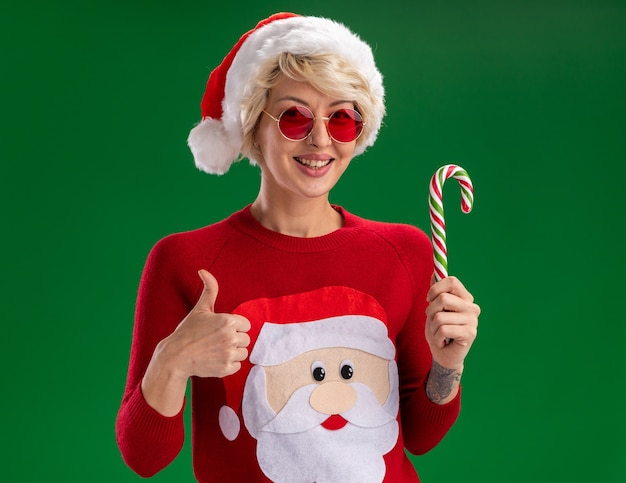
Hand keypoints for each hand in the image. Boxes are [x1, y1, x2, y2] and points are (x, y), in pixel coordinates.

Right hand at [142, 270, 250, 415]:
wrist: (176, 356)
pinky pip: (237, 366)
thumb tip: (203, 271)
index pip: (245, 324)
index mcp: (229, 321)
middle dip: (234, 340)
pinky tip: (216, 359)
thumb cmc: (188, 331)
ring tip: (216, 349)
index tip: (220, 329)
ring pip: (243, 353)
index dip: (234, 327)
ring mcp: (229, 354)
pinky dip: (229, 364)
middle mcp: (231, 338)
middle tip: (217, 340)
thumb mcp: (200, 309)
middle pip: (245, 339)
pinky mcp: (226, 369)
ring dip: (233, 352)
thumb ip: (209, 289)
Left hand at [425, 275, 479, 371]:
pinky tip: (442, 341)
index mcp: (465, 298)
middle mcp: (472, 307)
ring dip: (432, 327)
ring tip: (439, 334)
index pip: (452, 281)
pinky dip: (436, 337)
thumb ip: (436, 293)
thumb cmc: (439, 331)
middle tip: (433, 321)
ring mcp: (472, 320)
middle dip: (430, 311)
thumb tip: (434, 273)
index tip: (429, 299)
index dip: (435, 288)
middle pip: (443, 298)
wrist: (444, 355)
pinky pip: (443, 330)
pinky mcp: (470, 334)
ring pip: (440, 317)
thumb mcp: (434, 309)